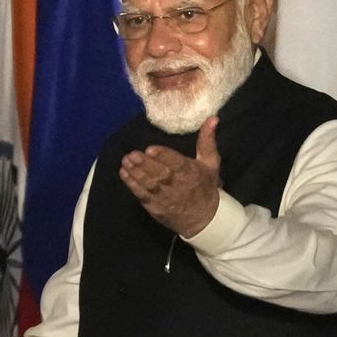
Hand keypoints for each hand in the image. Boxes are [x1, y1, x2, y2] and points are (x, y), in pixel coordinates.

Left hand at [120, 116, 221, 236]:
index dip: (163, 157)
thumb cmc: (205, 186)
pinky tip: (124, 174)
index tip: (151, 149)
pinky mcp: (154, 206)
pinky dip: (132, 185)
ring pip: (148, 184)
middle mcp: (176, 185)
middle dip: (144, 164)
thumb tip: (212, 118)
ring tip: (125, 161)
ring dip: (135, 173)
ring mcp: (164, 197)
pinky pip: (142, 195)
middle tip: (132, 154)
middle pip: (159, 174)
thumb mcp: (211, 163)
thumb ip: (207, 141)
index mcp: (190, 173)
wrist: (203, 218)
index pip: (176, 163)